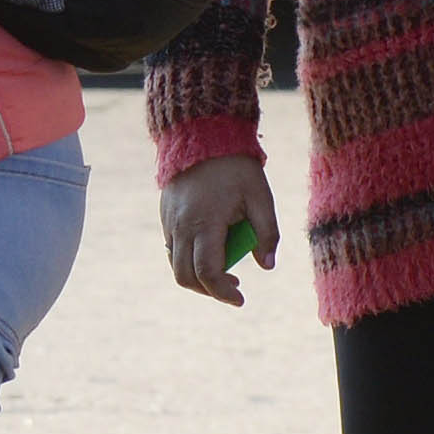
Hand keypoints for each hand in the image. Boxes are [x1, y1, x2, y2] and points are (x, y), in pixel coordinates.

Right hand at [162, 154, 277, 303]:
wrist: (202, 134)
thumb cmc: (236, 166)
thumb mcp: (261, 197)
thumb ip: (267, 233)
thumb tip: (267, 265)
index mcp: (205, 224)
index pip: (208, 273)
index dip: (223, 292)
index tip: (241, 299)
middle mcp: (182, 227)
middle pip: (186, 277)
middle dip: (210, 291)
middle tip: (234, 289)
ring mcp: (170, 221)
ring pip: (175, 265)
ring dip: (197, 277)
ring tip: (224, 272)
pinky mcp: (166, 215)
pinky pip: (172, 248)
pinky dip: (188, 259)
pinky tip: (210, 250)